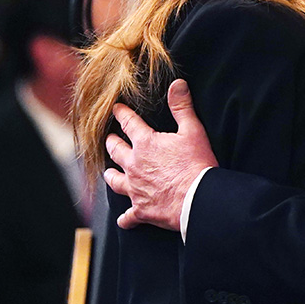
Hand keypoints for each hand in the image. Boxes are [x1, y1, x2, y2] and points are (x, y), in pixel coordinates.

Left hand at [104, 79, 218, 230]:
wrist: (196, 199)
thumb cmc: (196, 164)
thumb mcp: (193, 131)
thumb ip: (182, 106)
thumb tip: (177, 84)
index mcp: (146, 144)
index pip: (129, 124)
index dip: (122, 114)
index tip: (115, 108)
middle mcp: (134, 166)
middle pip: (116, 151)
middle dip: (112, 143)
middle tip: (109, 139)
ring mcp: (135, 189)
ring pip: (115, 181)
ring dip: (111, 175)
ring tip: (108, 172)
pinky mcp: (141, 210)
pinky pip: (128, 216)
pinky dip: (126, 218)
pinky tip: (124, 219)